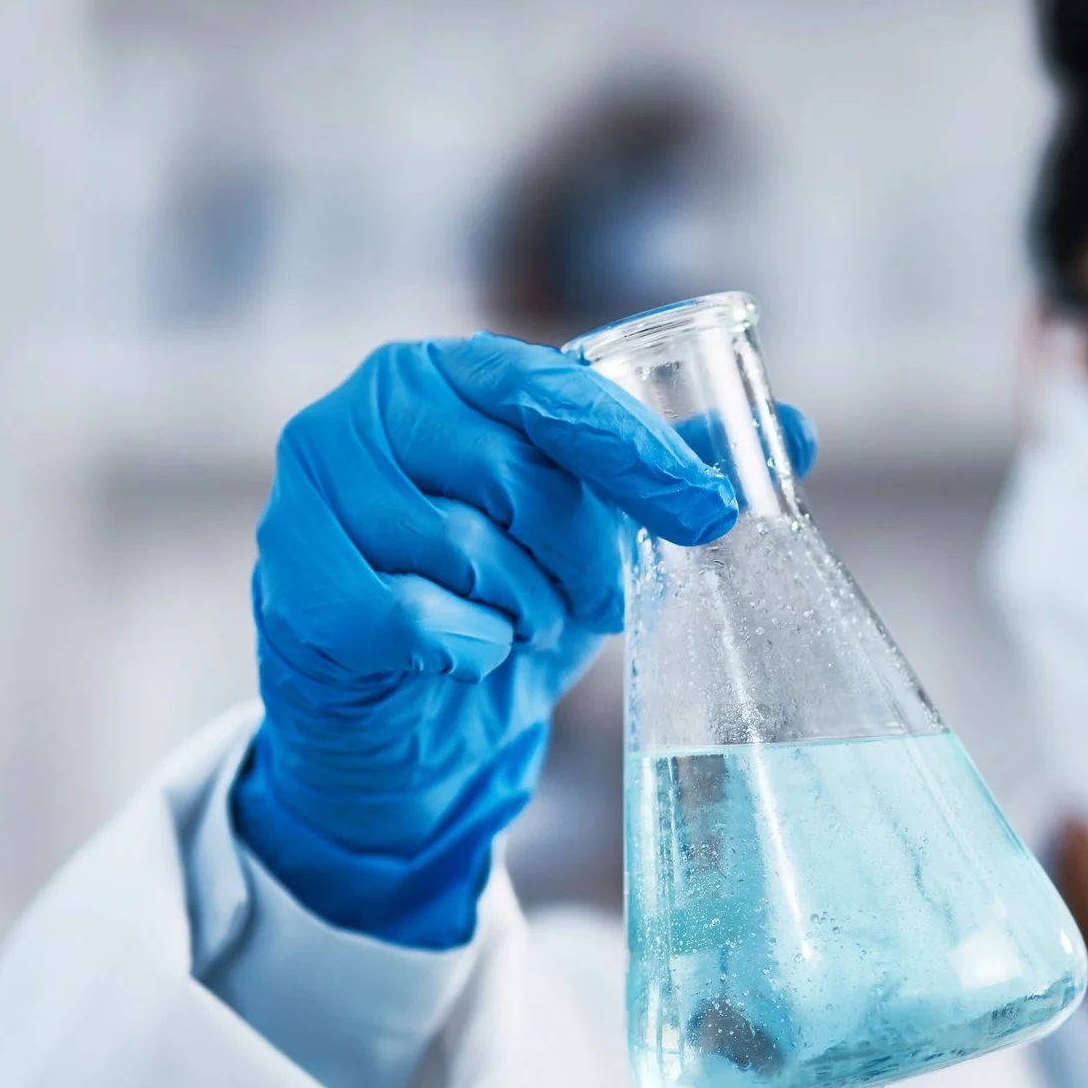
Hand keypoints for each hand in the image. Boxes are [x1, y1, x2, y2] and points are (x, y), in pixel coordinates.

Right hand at [232, 332, 811, 944]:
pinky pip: (410, 617)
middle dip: (573, 557)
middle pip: (516, 476)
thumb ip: (676, 467)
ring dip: (517, 610)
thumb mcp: (596, 527)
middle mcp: (367, 408)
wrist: (407, 716)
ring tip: (509, 622)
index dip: (637, 455)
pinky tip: (461, 655)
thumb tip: (796, 430)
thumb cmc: (501, 595)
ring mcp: (313, 488)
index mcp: (445, 371)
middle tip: (576, 597)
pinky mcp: (290, 577)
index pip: (551, 391)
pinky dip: (462, 649)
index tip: (710, 511)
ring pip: (466, 551)